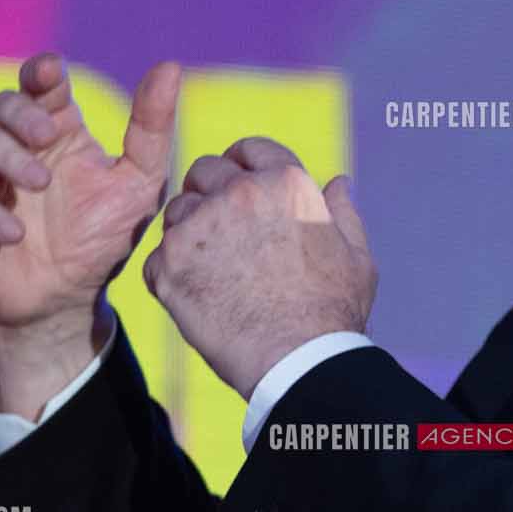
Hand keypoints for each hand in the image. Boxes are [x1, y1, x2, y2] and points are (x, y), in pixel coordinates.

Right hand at [0, 51, 180, 413]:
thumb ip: (151, 130)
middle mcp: (13, 143)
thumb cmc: (101, 237)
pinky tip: (11, 233)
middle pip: (1, 105)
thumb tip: (170, 67)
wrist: (65, 300)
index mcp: (57, 129)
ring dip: (5, 160)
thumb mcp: (138, 186)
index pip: (42, 84)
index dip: (40, 71)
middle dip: (21, 115)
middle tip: (47, 136)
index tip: (49, 72)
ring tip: (38, 185)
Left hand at [142, 137, 375, 399]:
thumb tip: (338, 182)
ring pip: (176, 212)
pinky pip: (158, 257)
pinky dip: (171, 273)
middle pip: (204, 171)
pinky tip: (197, 296)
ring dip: (188, 232)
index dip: (243, 164)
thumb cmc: (333, 312)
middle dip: (210, 191)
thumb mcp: (355, 256)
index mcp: (285, 183)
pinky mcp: (170, 266)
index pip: (250, 149)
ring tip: (211, 269)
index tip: (240, 185)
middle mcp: (239, 194)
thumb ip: (343, 212)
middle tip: (220, 228)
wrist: (298, 362)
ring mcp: (199, 228)